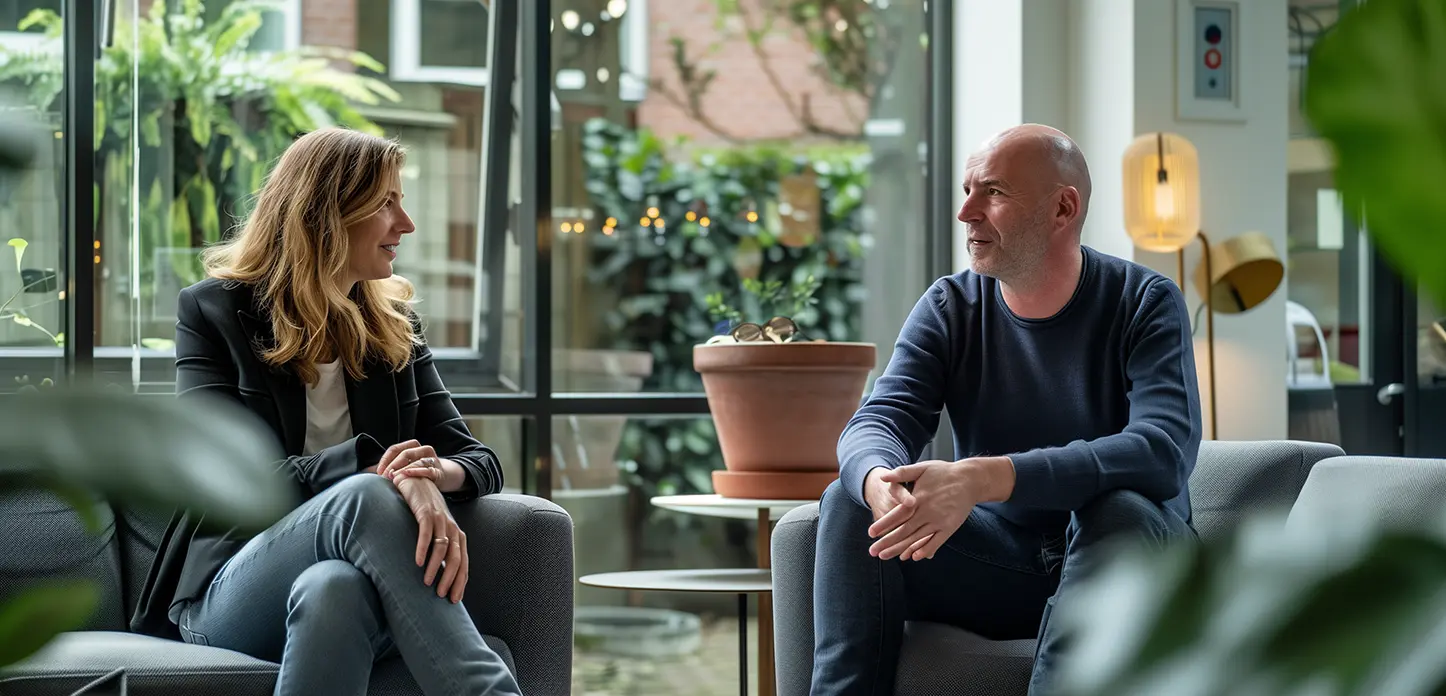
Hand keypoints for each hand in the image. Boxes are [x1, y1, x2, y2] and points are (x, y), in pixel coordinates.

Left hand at [377, 439, 440, 478]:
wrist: (441, 477)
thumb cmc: (418, 472)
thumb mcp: (404, 466)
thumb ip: (387, 467)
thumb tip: (365, 471)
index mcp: (412, 446)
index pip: (395, 449)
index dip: (385, 460)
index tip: (378, 472)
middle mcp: (423, 450)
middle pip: (405, 453)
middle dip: (393, 465)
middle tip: (385, 476)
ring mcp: (432, 460)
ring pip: (417, 461)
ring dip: (403, 469)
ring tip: (394, 477)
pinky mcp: (438, 471)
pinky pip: (428, 470)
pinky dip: (417, 472)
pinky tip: (408, 475)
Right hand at [394, 476, 468, 602]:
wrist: (416, 480)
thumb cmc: (423, 510)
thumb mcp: (435, 531)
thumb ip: (437, 549)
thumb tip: (435, 575)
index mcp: (457, 534)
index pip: (463, 562)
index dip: (460, 581)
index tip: (455, 600)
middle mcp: (452, 527)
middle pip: (456, 558)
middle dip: (451, 579)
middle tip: (442, 596)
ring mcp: (439, 519)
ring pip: (442, 548)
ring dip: (436, 567)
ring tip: (427, 583)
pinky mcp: (425, 512)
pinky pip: (426, 533)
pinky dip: (423, 549)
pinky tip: (418, 563)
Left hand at [868, 458, 998, 561]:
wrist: (970, 479)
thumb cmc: (944, 472)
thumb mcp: (922, 468)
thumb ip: (902, 473)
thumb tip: (883, 477)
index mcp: (919, 497)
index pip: (897, 514)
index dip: (883, 524)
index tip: (871, 533)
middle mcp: (928, 511)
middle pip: (904, 531)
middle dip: (887, 542)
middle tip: (873, 551)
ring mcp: (939, 521)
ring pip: (916, 539)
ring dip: (900, 549)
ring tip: (886, 556)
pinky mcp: (949, 527)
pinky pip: (936, 542)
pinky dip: (924, 550)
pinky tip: (913, 557)